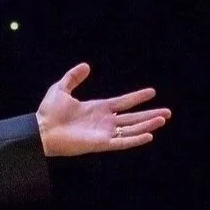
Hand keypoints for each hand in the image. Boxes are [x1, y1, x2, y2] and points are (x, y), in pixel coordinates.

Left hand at [36, 63, 170, 156]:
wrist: (40, 130)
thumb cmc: (48, 112)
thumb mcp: (61, 89)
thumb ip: (73, 77)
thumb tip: (86, 65)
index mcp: (97, 108)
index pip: (123, 102)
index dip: (137, 98)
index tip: (152, 92)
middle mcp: (103, 121)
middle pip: (132, 118)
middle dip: (149, 115)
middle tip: (168, 112)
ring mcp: (103, 133)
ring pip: (131, 129)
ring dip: (147, 125)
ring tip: (163, 119)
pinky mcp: (100, 144)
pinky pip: (121, 143)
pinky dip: (135, 140)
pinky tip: (149, 135)